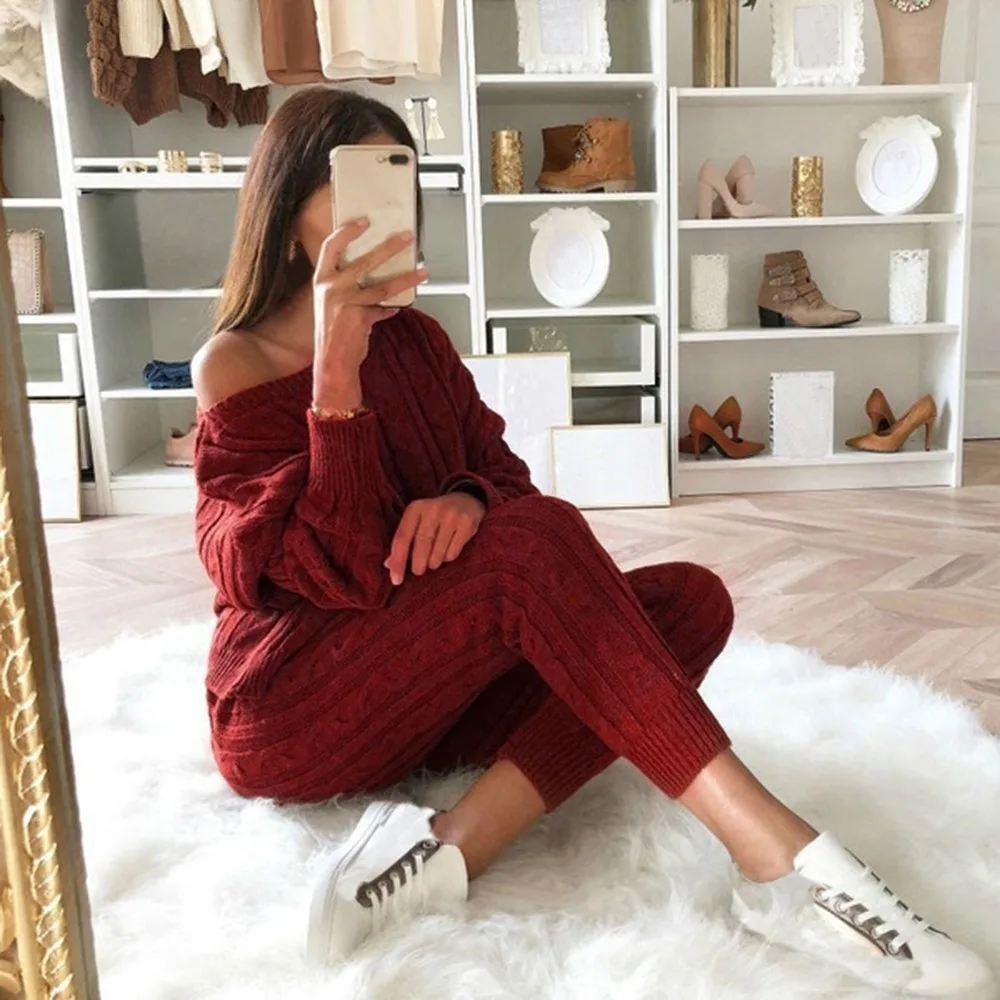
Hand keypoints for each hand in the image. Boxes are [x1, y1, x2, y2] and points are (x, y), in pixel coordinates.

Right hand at [312, 219, 427, 408]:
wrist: (332, 361)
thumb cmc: (333, 334)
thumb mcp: (333, 306)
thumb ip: (351, 291)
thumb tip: (377, 282)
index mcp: (321, 280)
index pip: (331, 247)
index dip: (347, 231)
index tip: (364, 221)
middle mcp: (331, 288)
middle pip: (364, 260)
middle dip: (389, 247)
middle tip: (406, 237)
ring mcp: (345, 302)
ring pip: (382, 285)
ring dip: (406, 277)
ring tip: (422, 271)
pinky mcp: (360, 316)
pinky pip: (384, 307)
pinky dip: (393, 307)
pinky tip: (401, 306)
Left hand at [384, 493, 485, 585]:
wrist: (465, 501)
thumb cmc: (435, 517)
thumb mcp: (417, 522)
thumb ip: (404, 541)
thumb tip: (389, 565)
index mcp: (415, 508)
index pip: (402, 538)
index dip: (398, 561)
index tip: (396, 580)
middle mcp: (432, 509)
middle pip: (421, 546)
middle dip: (418, 565)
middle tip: (418, 571)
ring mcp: (451, 515)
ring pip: (438, 553)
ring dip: (434, 563)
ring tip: (435, 558)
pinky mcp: (466, 523)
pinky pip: (453, 553)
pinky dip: (448, 558)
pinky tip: (448, 550)